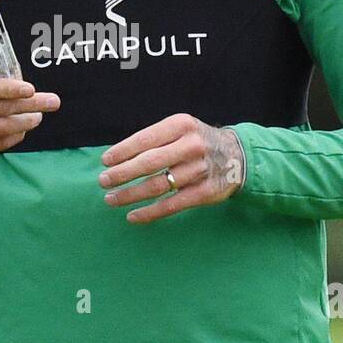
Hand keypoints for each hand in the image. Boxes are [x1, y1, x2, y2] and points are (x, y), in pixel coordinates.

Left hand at [97, 113, 245, 222]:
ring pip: (158, 186)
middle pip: (149, 163)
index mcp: (181, 126)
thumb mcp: (181, 129)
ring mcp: (199, 170)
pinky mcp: (205, 192)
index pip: (145, 139)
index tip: (105, 161)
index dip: (122, 151)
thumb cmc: (197, 141)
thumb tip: (117, 157)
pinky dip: (149, 212)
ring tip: (111, 199)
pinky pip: (171, 205)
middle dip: (122, 174)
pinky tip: (132, 216)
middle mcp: (191, 146)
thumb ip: (155, 139)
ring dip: (130, 195)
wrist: (238, 156)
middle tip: (103, 181)